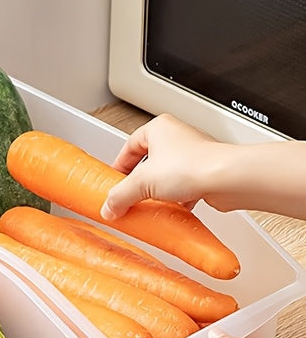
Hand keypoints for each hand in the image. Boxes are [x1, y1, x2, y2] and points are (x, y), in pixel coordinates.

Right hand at [100, 114, 221, 219]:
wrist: (229, 179)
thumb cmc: (194, 166)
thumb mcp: (141, 183)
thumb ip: (120, 196)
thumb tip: (109, 206)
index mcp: (159, 128)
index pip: (129, 146)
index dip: (119, 166)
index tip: (113, 182)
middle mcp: (177, 137)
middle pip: (148, 163)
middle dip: (138, 182)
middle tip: (129, 195)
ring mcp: (193, 155)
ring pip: (166, 175)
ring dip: (157, 192)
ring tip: (150, 204)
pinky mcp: (205, 173)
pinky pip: (183, 187)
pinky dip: (175, 199)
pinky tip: (171, 209)